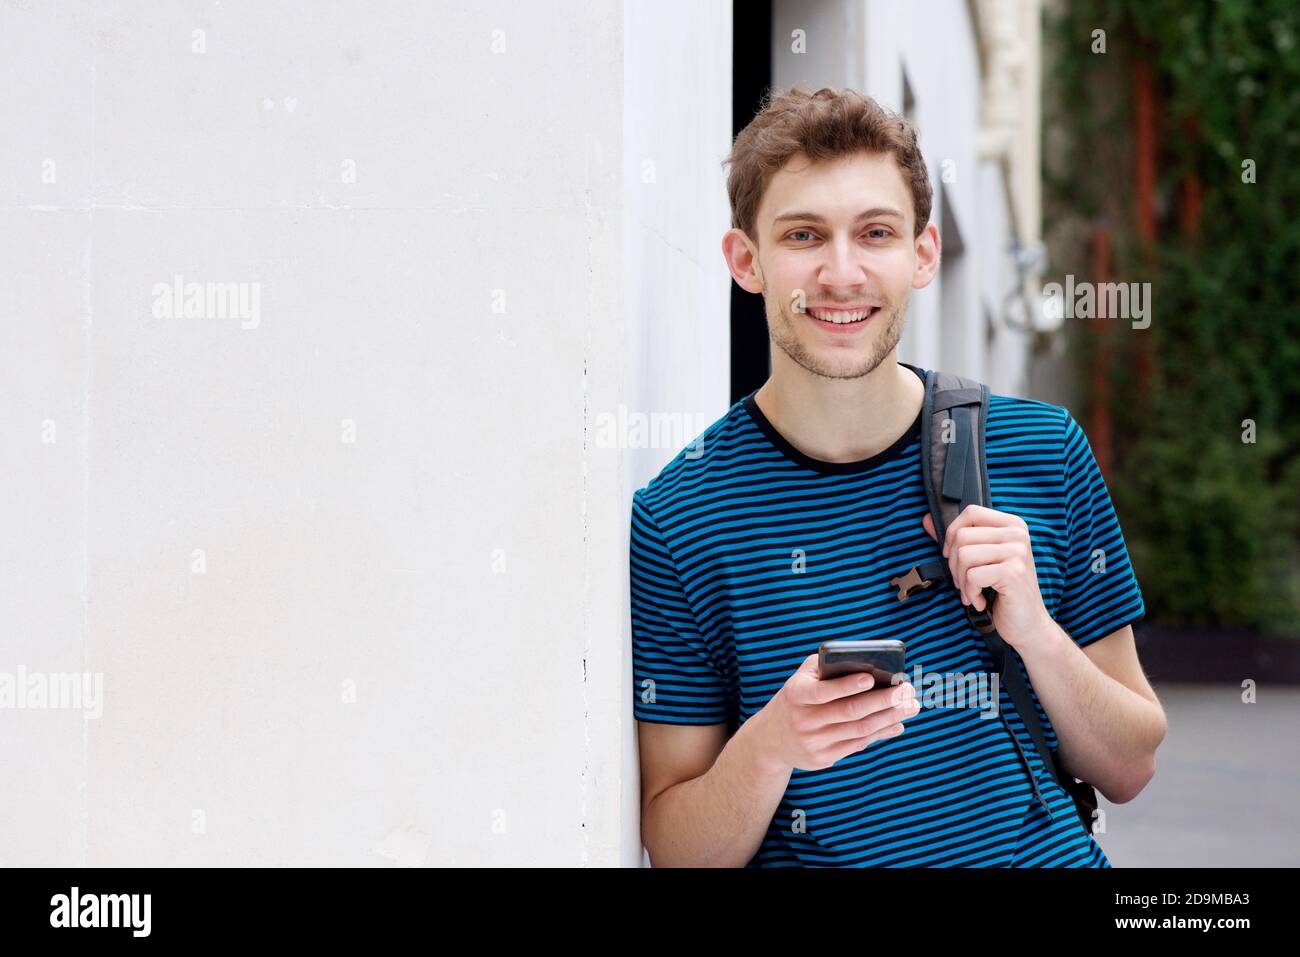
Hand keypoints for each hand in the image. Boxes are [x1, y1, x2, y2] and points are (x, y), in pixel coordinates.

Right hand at [751, 653, 919, 773]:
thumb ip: (828, 666)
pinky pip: (858, 745)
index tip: (872, 678)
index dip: (847, 685)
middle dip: (882, 701)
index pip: (823, 691)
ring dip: (889, 717)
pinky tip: (897, 723)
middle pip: (850, 712)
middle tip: (907, 691)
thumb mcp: (800, 678)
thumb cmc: (796, 698)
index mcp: (796, 694)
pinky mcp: (822, 759)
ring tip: (911, 706)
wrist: (770, 740)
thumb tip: (868, 666)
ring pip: (859, 730)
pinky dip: (880, 733)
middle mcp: (803, 720)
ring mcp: (813, 743)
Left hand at [922, 506, 1052, 652]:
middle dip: (955, 565)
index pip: (971, 512)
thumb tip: (927, 521)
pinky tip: (982, 601)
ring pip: (964, 555)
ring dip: (962, 581)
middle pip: (962, 536)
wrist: (1028, 622)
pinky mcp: (1013, 572)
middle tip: (965, 582)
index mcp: (1012, 525)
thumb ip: (956, 539)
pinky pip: (972, 576)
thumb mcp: (981, 560)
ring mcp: (1017, 552)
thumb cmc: (1004, 591)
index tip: (953, 555)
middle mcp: (1017, 534)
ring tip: (973, 592)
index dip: (953, 533)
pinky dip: (971, 593)